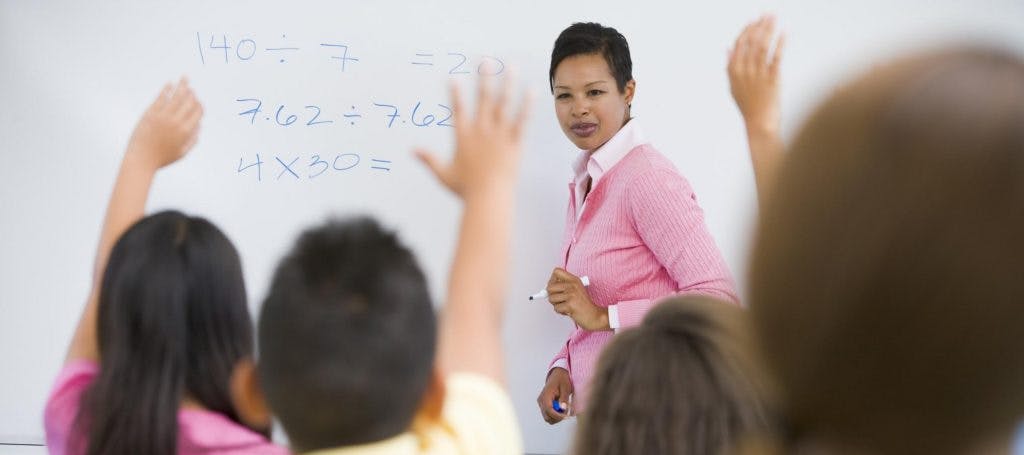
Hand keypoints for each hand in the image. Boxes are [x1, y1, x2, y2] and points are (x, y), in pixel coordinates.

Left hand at [125, 77, 202, 170]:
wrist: (141, 160)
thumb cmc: (162, 158)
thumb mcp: (182, 152)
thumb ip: (193, 140)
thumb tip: (199, 126)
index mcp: (185, 131)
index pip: (197, 113)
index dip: (199, 105)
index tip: (199, 101)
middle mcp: (176, 122)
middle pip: (188, 103)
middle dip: (192, 93)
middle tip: (192, 87)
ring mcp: (162, 117)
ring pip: (175, 97)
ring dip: (182, 86)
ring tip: (185, 78)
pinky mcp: (150, 114)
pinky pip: (160, 99)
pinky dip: (166, 90)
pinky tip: (169, 84)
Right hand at [416, 75, 530, 198]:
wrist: (489, 198)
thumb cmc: (466, 189)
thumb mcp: (443, 174)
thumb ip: (428, 160)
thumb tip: (411, 150)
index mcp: (464, 137)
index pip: (458, 110)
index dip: (455, 94)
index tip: (453, 78)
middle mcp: (481, 131)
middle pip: (483, 99)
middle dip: (484, 78)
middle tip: (485, 61)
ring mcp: (499, 135)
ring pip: (504, 104)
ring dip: (508, 84)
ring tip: (512, 67)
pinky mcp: (514, 143)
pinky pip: (522, 120)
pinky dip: (526, 105)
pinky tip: (531, 91)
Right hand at [537, 367, 572, 423]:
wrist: (557, 375)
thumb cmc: (562, 380)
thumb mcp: (565, 388)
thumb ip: (563, 398)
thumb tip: (562, 408)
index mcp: (545, 395)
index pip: (548, 410)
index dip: (557, 415)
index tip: (566, 416)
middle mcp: (541, 401)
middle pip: (547, 417)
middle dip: (557, 418)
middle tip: (567, 413)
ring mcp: (541, 404)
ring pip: (548, 418)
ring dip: (557, 417)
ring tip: (564, 409)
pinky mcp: (543, 406)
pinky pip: (549, 415)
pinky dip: (556, 415)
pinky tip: (561, 408)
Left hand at [546, 268, 607, 330]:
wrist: (594, 316)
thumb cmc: (583, 305)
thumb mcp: (575, 290)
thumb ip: (562, 288)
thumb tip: (545, 291)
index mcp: (574, 280)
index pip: (556, 272)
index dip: (552, 280)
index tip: (555, 288)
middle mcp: (572, 285)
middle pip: (549, 287)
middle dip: (551, 296)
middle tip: (560, 300)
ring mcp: (571, 294)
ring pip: (551, 299)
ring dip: (557, 305)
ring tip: (566, 305)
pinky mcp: (570, 305)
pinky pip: (556, 308)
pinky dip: (561, 312)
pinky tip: (569, 311)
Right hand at [728, 15, 784, 134]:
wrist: (760, 124)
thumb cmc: (748, 106)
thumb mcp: (734, 86)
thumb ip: (730, 66)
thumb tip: (727, 48)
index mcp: (733, 71)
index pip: (739, 44)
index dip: (747, 30)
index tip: (754, 20)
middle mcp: (744, 71)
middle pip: (751, 42)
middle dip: (759, 25)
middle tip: (767, 13)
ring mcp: (757, 75)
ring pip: (762, 46)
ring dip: (769, 29)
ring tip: (774, 18)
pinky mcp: (772, 79)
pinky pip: (776, 57)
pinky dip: (780, 43)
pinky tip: (784, 32)